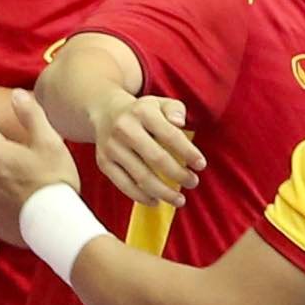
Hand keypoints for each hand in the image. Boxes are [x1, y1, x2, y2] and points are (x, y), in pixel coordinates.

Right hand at [90, 91, 205, 208]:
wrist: (106, 112)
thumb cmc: (142, 112)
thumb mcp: (161, 103)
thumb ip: (175, 110)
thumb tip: (180, 123)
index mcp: (143, 111)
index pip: (169, 134)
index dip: (187, 152)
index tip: (201, 165)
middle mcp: (124, 129)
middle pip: (156, 158)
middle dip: (178, 174)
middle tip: (193, 182)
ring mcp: (112, 147)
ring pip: (140, 176)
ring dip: (163, 191)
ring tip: (179, 200)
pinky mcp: (104, 163)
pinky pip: (124, 185)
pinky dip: (141, 196)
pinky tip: (156, 201)